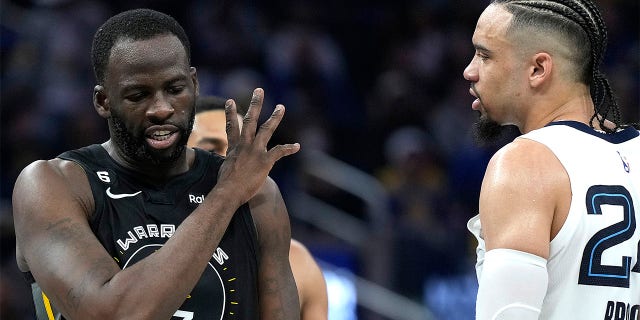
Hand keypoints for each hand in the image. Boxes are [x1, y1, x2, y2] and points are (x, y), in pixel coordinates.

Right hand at [216, 88, 299, 204]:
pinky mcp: (265, 160)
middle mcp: (244, 145)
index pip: (231, 126)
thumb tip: (227, 166)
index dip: (230, 113)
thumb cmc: (225, 185)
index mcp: (234, 147)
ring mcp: (255, 151)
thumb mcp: (224, 169)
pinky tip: (297, 146)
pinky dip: (289, 149)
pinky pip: (279, 152)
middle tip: (259, 90)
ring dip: (275, 117)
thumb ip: (228, 163)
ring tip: (281, 107)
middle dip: (255, 104)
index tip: (230, 101)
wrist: (229, 191)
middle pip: (250, 120)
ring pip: (266, 129)